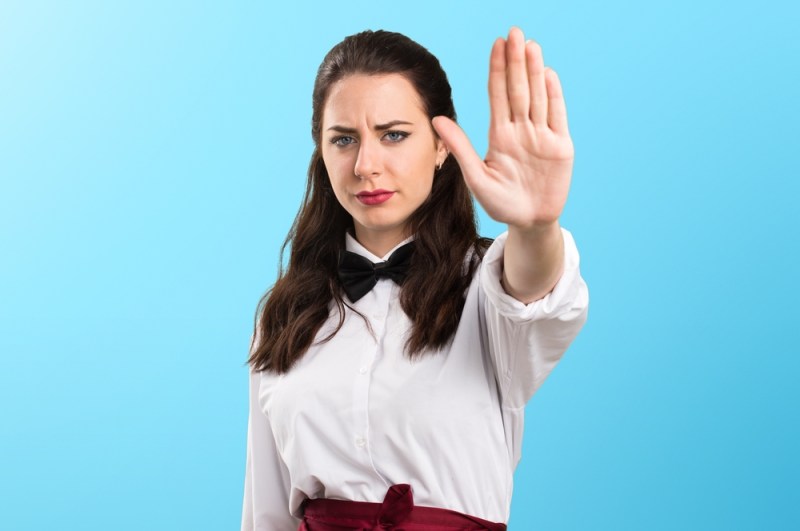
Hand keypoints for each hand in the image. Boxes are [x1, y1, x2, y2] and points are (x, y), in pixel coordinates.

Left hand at [432, 27, 573, 229]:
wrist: (528, 223)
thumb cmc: (500, 203)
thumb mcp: (476, 177)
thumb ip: (460, 148)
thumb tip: (437, 119)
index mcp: (500, 135)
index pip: (498, 95)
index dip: (497, 69)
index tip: (496, 44)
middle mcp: (521, 130)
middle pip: (518, 89)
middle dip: (516, 61)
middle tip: (514, 32)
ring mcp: (542, 136)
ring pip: (538, 97)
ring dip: (534, 72)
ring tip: (531, 46)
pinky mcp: (560, 147)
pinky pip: (557, 116)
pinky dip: (554, 96)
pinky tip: (548, 74)